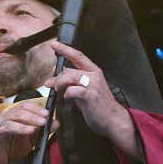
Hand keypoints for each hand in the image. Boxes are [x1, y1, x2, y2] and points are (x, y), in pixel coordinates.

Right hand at [0, 99, 57, 163]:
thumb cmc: (9, 147)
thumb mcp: (30, 139)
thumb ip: (42, 131)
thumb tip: (55, 123)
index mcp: (13, 116)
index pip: (25, 106)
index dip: (36, 108)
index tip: (47, 113)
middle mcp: (5, 117)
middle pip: (19, 111)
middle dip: (33, 115)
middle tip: (44, 119)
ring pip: (12, 118)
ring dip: (26, 121)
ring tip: (36, 126)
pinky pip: (4, 129)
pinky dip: (15, 129)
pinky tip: (25, 131)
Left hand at [45, 41, 137, 157]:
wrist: (112, 118)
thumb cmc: (99, 105)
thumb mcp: (88, 88)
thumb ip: (75, 80)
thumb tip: (60, 75)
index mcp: (94, 71)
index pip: (78, 55)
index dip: (65, 49)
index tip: (54, 44)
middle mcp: (94, 76)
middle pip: (70, 69)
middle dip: (57, 76)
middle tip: (50, 83)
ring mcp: (93, 86)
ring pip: (70, 76)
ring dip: (60, 83)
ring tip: (57, 90)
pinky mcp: (90, 97)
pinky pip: (74, 90)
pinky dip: (67, 93)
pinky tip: (67, 97)